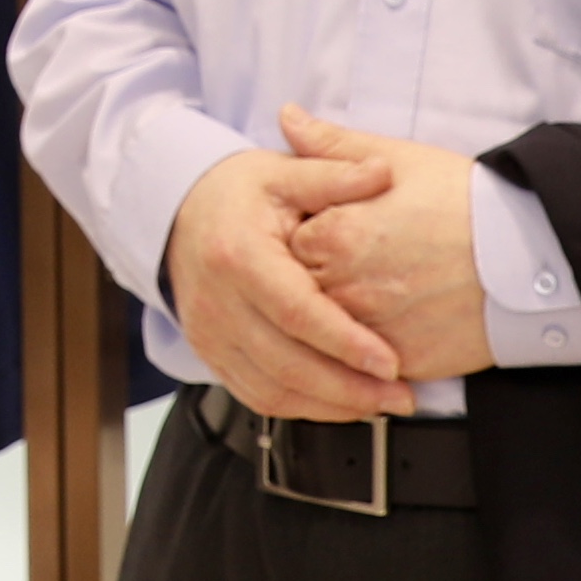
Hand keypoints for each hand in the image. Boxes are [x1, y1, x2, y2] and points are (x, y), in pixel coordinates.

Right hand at [162, 141, 410, 419]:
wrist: (179, 212)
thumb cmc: (238, 194)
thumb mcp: (283, 173)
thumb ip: (333, 176)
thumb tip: (383, 172)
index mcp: (237, 255)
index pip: (295, 311)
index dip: (344, 342)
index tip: (390, 361)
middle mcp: (217, 302)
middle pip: (286, 362)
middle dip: (348, 388)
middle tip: (401, 396)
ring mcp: (210, 334)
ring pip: (272, 390)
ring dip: (330, 406)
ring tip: (381, 403)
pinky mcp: (210, 355)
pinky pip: (257, 396)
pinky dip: (303, 408)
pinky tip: (341, 404)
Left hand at [277, 108, 496, 383]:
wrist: (532, 252)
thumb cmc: (466, 202)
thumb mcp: (397, 159)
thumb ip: (332, 145)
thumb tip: (287, 118)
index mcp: (338, 234)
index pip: (286, 244)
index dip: (303, 239)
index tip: (323, 236)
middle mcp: (348, 286)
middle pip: (301, 291)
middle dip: (313, 281)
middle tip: (348, 269)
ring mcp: (374, 329)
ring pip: (328, 334)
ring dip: (334, 321)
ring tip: (367, 300)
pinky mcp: (403, 362)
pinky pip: (364, 365)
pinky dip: (366, 353)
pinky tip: (385, 332)